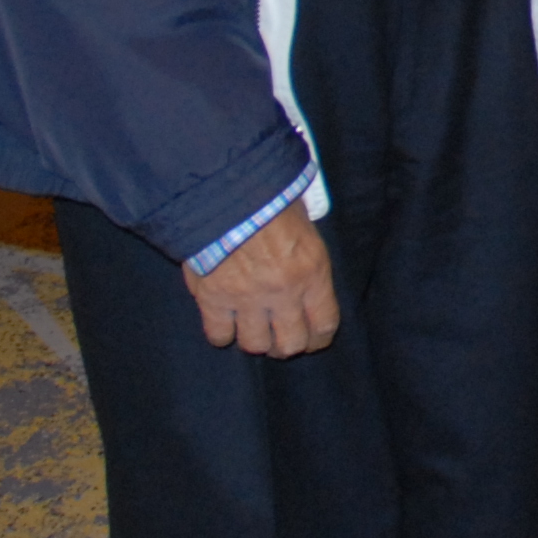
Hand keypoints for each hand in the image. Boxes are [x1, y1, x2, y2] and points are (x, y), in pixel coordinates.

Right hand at [184, 204, 337, 354]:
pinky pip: (219, 335)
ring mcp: (247, 299)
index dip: (318, 339)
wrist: (226, 191)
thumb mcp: (306, 225)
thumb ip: (308, 258)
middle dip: (287, 345)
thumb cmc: (271, 199)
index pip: (324, 325)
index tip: (312, 339)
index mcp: (312, 273)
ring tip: (252, 329)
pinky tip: (224, 323)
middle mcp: (283, 293)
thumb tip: (308, 275)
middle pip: (290, 344)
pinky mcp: (213, 299)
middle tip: (280, 337)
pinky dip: (222, 334)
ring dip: (255, 341)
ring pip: (255, 345)